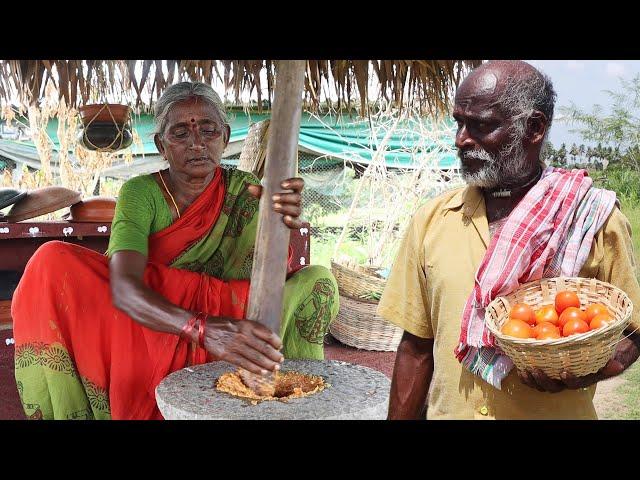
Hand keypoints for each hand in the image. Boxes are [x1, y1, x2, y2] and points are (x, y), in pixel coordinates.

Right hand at [202, 316, 283, 374]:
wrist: (203, 329)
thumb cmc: (223, 325)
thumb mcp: (239, 322)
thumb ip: (252, 330)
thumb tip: (266, 342)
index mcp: (247, 325)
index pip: (267, 333)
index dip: (275, 341)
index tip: (280, 346)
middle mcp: (243, 335)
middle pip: (263, 347)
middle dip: (274, 355)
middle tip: (281, 360)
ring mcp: (235, 345)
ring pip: (256, 357)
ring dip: (268, 364)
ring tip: (275, 368)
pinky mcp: (228, 355)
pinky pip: (245, 364)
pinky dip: (255, 369)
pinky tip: (263, 372)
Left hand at [247, 177, 303, 229]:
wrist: (273, 218)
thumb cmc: (272, 202)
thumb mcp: (266, 195)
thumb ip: (260, 191)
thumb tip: (250, 188)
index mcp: (293, 190)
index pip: (299, 183)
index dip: (294, 183)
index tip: (282, 184)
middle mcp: (297, 201)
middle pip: (297, 197)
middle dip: (285, 197)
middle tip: (274, 198)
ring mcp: (297, 212)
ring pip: (296, 210)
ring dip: (286, 208)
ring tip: (275, 207)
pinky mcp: (295, 223)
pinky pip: (297, 223)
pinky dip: (292, 221)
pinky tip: (285, 218)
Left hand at [517, 335, 639, 392]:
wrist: (581, 357)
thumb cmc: (592, 357)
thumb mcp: (602, 359)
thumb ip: (608, 363)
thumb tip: (616, 365)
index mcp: (577, 380)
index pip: (573, 384)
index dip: (568, 380)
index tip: (564, 371)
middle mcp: (562, 382)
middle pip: (551, 387)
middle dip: (542, 380)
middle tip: (535, 369)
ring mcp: (549, 379)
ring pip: (538, 385)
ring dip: (530, 379)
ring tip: (524, 369)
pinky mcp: (539, 373)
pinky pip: (530, 378)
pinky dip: (523, 374)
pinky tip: (518, 364)